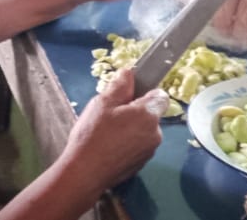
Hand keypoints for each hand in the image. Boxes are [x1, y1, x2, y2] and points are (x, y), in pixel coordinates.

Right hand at [58, 68, 165, 190]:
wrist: (85, 173)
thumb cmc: (93, 135)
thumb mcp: (102, 103)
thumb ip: (120, 85)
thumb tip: (129, 73)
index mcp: (148, 115)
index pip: (161, 96)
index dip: (146, 93)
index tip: (129, 97)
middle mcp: (155, 133)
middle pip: (151, 115)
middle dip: (135, 113)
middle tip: (111, 115)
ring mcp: (149, 151)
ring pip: (144, 131)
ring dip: (131, 129)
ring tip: (107, 133)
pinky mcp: (141, 164)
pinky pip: (138, 146)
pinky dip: (128, 144)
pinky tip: (109, 147)